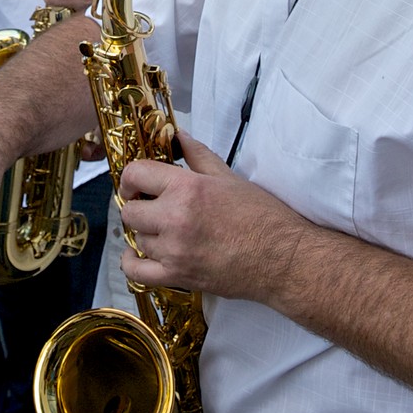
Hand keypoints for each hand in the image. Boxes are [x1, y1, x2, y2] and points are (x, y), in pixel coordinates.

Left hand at [117, 131, 305, 302]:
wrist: (282, 258)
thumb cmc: (262, 216)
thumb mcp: (229, 178)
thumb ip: (197, 155)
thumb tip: (178, 136)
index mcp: (187, 188)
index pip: (136, 174)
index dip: (131, 178)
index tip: (135, 184)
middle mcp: (175, 218)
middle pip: (130, 211)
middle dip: (139, 207)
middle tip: (153, 208)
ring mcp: (174, 250)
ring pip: (136, 239)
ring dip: (147, 234)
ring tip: (164, 231)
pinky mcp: (178, 276)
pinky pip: (136, 272)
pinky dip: (132, 263)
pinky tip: (139, 256)